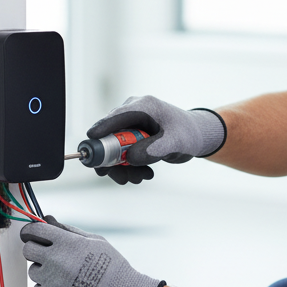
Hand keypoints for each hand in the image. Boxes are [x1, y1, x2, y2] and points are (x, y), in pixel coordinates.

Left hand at [20, 217, 165, 286]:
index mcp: (67, 242)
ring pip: (33, 271)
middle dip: (36, 251)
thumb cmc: (112, 268)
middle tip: (49, 256)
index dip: (31, 232)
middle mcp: (56, 260)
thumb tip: (48, 220)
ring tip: (64, 276)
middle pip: (28, 250)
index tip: (31, 235)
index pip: (35, 230)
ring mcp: (52, 281)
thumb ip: (68, 231)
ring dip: (44, 272)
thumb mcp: (95, 242)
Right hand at [85, 95, 225, 183]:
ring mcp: (130, 124)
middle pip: (110, 136)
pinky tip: (145, 174)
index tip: (90, 143)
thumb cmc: (188, 134)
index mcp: (143, 106)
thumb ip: (153, 150)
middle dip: (113, 160)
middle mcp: (132, 112)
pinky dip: (129, 166)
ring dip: (122, 167)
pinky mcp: (130, 136)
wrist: (196, 136)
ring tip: (142, 178)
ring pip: (113, 148)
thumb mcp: (174, 143)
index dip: (101, 130)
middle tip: (123, 179)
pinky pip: (121, 153)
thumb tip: (130, 158)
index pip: (116, 117)